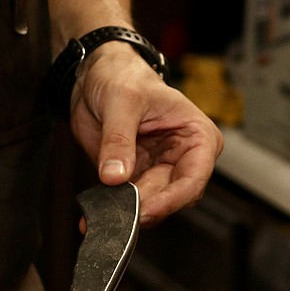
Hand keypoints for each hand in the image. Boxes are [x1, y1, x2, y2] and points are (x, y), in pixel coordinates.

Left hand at [69, 42, 222, 225]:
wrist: (96, 75)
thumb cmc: (124, 76)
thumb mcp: (122, 101)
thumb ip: (119, 140)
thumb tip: (116, 176)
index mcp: (197, 136)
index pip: (194, 178)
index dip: (172, 199)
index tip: (146, 210)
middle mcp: (181, 159)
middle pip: (171, 197)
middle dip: (144, 208)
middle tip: (118, 215)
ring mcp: (156, 171)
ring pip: (148, 205)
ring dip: (124, 213)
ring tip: (101, 216)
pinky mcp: (132, 178)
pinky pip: (124, 202)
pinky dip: (109, 210)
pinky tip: (92, 215)